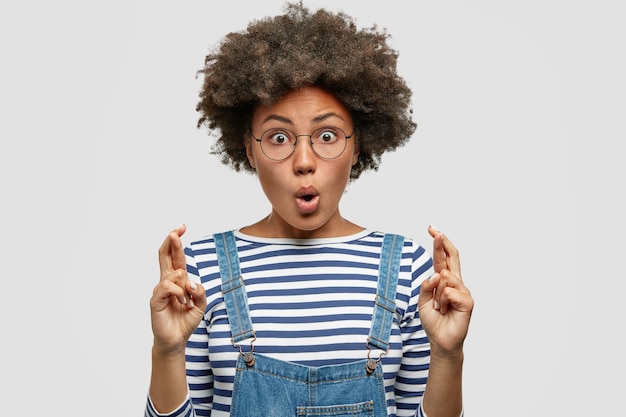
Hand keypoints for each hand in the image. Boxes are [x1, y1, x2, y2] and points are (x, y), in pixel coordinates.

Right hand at [150, 224, 206, 354]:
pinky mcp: (156, 300)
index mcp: (177, 281)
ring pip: (173, 274)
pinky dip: (179, 292)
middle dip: (171, 242)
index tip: (181, 228)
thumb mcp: (200, 304)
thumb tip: (191, 282)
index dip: (177, 242)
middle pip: (165, 256)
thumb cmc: (185, 321)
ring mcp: (160, 290)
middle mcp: (166, 282)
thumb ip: (200, 291)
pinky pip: (168, 287)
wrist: (176, 340)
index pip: (175, 257)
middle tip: (176, 230)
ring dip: (185, 284)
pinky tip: (183, 301)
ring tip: (187, 300)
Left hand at [418, 226, 472, 355]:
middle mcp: (456, 283)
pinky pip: (450, 292)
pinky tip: (444, 310)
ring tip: (438, 307)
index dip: (439, 244)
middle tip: (436, 232)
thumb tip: (436, 275)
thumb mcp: (422, 301)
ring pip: (445, 279)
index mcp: (445, 281)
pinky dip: (442, 301)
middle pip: (452, 257)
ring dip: (436, 295)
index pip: (443, 258)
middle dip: (443, 243)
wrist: (440, 340)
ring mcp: (463, 291)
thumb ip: (426, 287)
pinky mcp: (468, 302)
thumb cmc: (433, 320)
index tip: (432, 229)